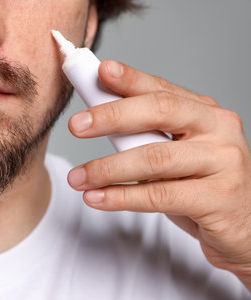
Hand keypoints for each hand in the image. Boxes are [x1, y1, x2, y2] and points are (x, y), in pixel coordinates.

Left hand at [67, 60, 250, 288]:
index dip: (130, 79)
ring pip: (154, 158)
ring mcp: (223, 163)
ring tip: (78, 177)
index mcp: (205, 113)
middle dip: (112, 116)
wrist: (245, 226)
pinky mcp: (218, 198)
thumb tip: (96, 117)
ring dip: (107, 168)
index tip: (100, 72)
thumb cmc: (202, 185)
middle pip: (160, 112)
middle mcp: (218, 130)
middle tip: (77, 125)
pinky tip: (97, 198)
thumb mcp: (176, 152)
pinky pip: (159, 195)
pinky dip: (121, 196)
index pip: (162, 89)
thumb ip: (146, 134)